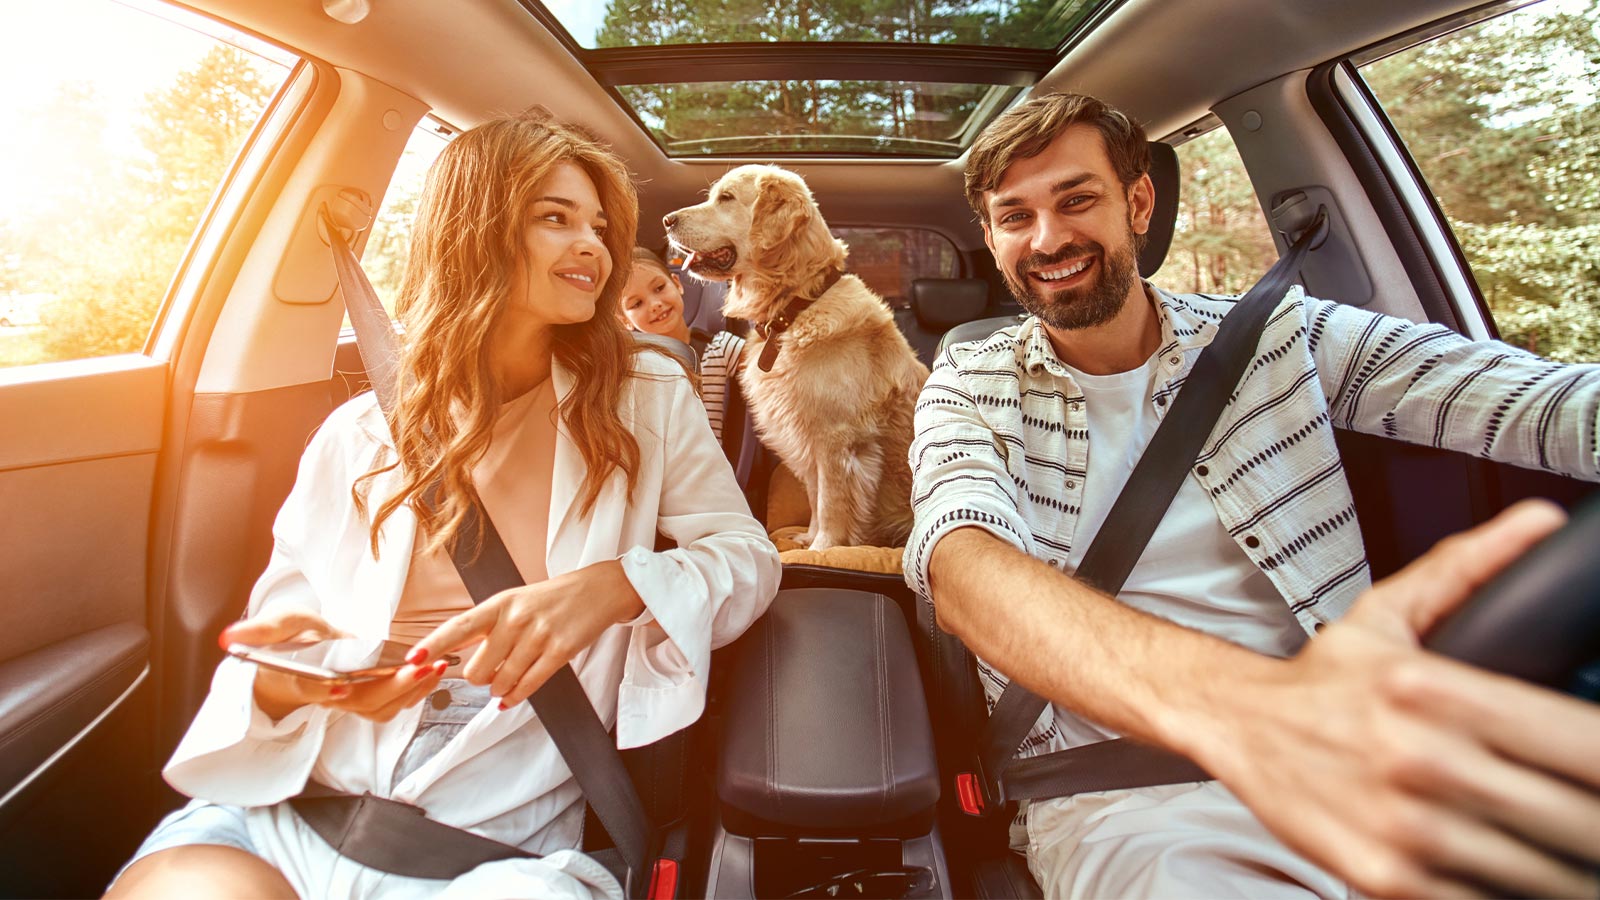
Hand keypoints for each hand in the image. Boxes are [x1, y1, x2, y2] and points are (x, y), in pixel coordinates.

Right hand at [222, 609, 447, 722]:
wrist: (301, 659)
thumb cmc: (290, 641)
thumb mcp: (277, 624)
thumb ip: (260, 630)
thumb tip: (229, 638)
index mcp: (299, 677)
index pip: (308, 688)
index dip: (322, 690)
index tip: (339, 684)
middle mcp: (327, 694)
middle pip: (358, 702)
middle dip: (390, 688)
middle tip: (417, 668)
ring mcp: (350, 701)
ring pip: (380, 708)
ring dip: (410, 691)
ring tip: (436, 667)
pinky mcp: (368, 699)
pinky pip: (393, 705)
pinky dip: (416, 691)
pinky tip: (435, 671)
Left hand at [408, 560, 645, 708]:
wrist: (596, 591)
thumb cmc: (549, 599)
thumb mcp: (513, 601)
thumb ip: (486, 626)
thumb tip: (458, 656)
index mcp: (499, 604)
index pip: (459, 626)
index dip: (434, 644)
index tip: (413, 659)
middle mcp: (516, 618)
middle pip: (478, 668)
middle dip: (479, 678)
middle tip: (489, 672)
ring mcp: (538, 635)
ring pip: (502, 681)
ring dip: (499, 688)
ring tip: (504, 682)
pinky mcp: (560, 651)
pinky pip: (528, 685)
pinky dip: (515, 696)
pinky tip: (511, 697)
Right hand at [1201, 500, 1599, 897]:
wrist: (1233, 725)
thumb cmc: (1320, 679)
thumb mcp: (1391, 613)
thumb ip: (1472, 568)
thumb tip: (1542, 523)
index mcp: (1436, 690)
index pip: (1584, 745)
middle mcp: (1424, 760)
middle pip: (1578, 819)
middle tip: (1594, 816)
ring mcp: (1408, 829)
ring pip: (1545, 872)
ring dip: (1571, 867)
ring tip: (1569, 845)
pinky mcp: (1389, 878)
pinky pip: (1489, 899)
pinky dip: (1516, 890)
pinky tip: (1519, 869)